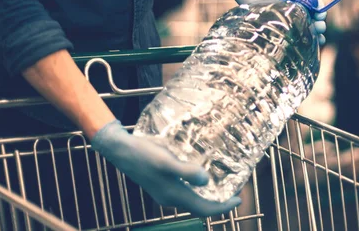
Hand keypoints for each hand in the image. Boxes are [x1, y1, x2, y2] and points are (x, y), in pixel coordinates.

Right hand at [91, 120, 240, 216]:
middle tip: (234, 191)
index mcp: (173, 195)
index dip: (223, 207)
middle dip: (218, 202)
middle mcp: (170, 197)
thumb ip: (186, 172)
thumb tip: (207, 181)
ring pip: (192, 199)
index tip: (239, 199)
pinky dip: (197, 188)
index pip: (203, 209)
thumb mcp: (166, 161)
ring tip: (222, 183)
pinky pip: (184, 191)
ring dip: (208, 196)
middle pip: (199, 206)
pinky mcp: (161, 183)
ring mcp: (164, 191)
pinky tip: (200, 174)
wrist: (120, 150)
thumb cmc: (143, 154)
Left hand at [218, 0, 326, 44]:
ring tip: (311, 41)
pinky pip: (274, 28)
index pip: (314, 5)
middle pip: (306, 19)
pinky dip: (281, 34)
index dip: (319, 10)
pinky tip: (288, 41)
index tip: (320, 14)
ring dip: (303, 35)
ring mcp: (276, 12)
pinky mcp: (262, 16)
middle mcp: (290, 4)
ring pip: (293, 27)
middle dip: (315, 26)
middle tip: (319, 29)